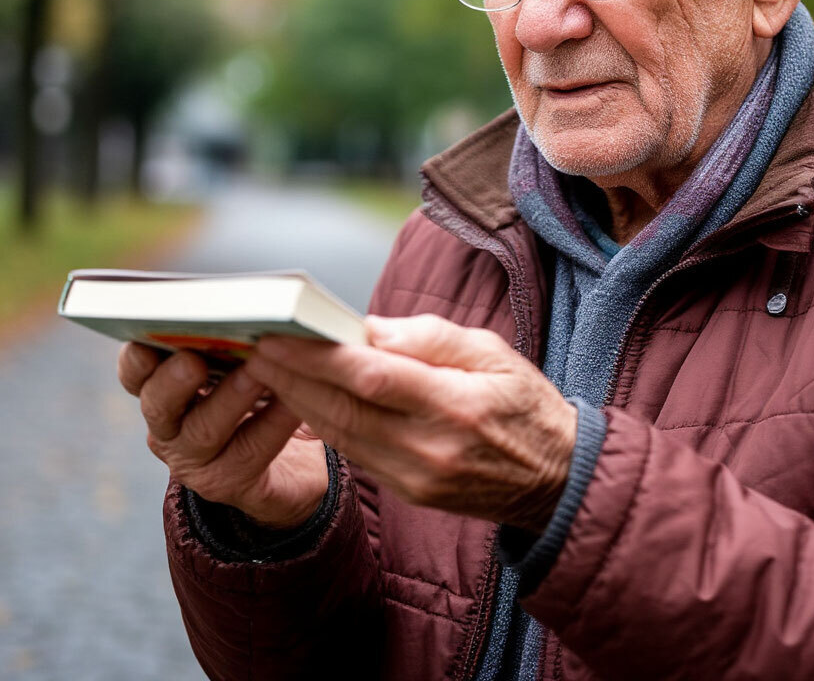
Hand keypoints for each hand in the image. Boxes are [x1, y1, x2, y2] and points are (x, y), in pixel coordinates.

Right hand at [117, 342, 328, 528]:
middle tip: (194, 359)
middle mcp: (169, 426)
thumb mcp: (242, 361)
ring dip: (231, 397)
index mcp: (163, 387)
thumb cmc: (263, 393)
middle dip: (175, 378)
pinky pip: (251, 449)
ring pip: (204, 429)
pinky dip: (274, 421)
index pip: (136, 370)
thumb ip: (231, 336)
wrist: (294, 460)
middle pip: (158, 403)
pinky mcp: (230, 482)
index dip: (136, 357)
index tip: (145, 339)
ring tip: (256, 371)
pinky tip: (294, 400)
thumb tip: (248, 301)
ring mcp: (195, 459)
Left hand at [245, 315, 577, 532]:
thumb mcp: (494, 352)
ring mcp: (417, 476)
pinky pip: (355, 453)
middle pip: (344, 409)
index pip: (373, 377)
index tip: (280, 333)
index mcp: (456, 404)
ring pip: (341, 435)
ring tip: (265, 368)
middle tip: (252, 345)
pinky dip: (325, 424)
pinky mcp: (409, 491)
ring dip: (298, 402)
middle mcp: (430, 447)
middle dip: (292, 377)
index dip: (320, 357)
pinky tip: (303, 399)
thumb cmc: (526, 404)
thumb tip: (369, 328)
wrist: (555, 479)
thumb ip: (430, 338)